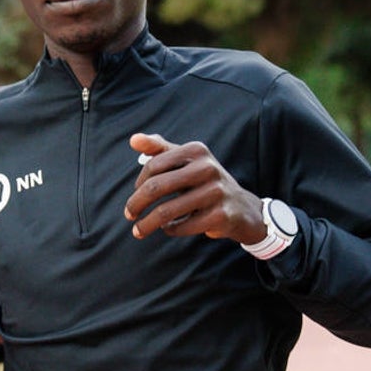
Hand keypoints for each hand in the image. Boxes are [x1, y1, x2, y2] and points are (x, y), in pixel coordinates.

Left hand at [124, 133, 265, 243]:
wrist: (242, 208)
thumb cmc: (205, 182)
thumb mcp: (186, 161)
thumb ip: (160, 149)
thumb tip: (133, 139)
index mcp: (197, 150)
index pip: (154, 166)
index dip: (139, 183)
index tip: (135, 194)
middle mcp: (208, 168)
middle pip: (156, 187)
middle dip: (136, 204)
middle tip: (128, 215)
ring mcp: (216, 192)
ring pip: (166, 211)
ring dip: (147, 224)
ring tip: (139, 230)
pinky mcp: (220, 215)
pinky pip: (182, 226)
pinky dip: (170, 230)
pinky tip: (168, 228)